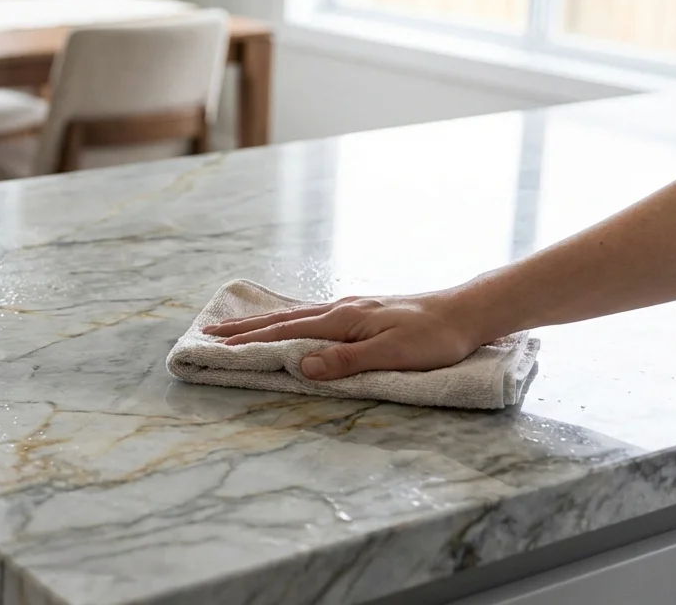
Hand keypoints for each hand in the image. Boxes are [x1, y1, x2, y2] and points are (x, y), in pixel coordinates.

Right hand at [200, 293, 487, 380]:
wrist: (467, 313)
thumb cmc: (434, 338)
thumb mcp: (391, 354)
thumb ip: (344, 361)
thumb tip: (301, 366)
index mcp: (342, 319)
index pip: (285, 332)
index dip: (250, 340)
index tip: (216, 344)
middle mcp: (340, 309)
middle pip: (281, 319)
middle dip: (244, 327)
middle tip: (208, 330)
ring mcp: (350, 308)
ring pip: (294, 315)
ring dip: (261, 321)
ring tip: (235, 324)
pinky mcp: (361, 312)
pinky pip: (311, 314)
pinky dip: (287, 318)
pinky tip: (287, 320)